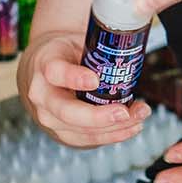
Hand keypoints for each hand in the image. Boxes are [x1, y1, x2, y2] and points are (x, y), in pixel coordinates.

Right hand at [17, 32, 151, 148]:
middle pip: (66, 111)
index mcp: (45, 64)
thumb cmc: (66, 55)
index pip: (56, 72)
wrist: (45, 72)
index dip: (75, 78)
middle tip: (123, 112)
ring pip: (80, 130)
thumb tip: (132, 43)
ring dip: (114, 127)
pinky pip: (88, 140)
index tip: (95, 80)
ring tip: (139, 115)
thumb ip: (98, 47)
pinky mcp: (63, 133)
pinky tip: (132, 127)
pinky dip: (113, 135)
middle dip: (97, 116)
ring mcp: (50, 118)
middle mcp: (42, 95)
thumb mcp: (76, 42)